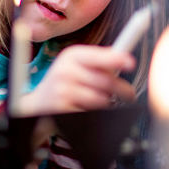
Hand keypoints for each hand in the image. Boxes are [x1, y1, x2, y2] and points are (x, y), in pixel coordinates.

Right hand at [18, 44, 135, 115]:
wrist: (38, 104)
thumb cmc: (63, 82)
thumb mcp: (75, 64)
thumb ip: (97, 60)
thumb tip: (123, 57)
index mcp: (72, 55)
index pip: (99, 56)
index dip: (117, 59)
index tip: (130, 63)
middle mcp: (65, 69)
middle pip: (105, 80)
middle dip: (122, 89)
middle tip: (129, 94)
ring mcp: (62, 90)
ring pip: (101, 99)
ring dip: (106, 102)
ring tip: (99, 100)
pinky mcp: (62, 109)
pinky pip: (91, 112)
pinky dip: (94, 113)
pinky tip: (86, 108)